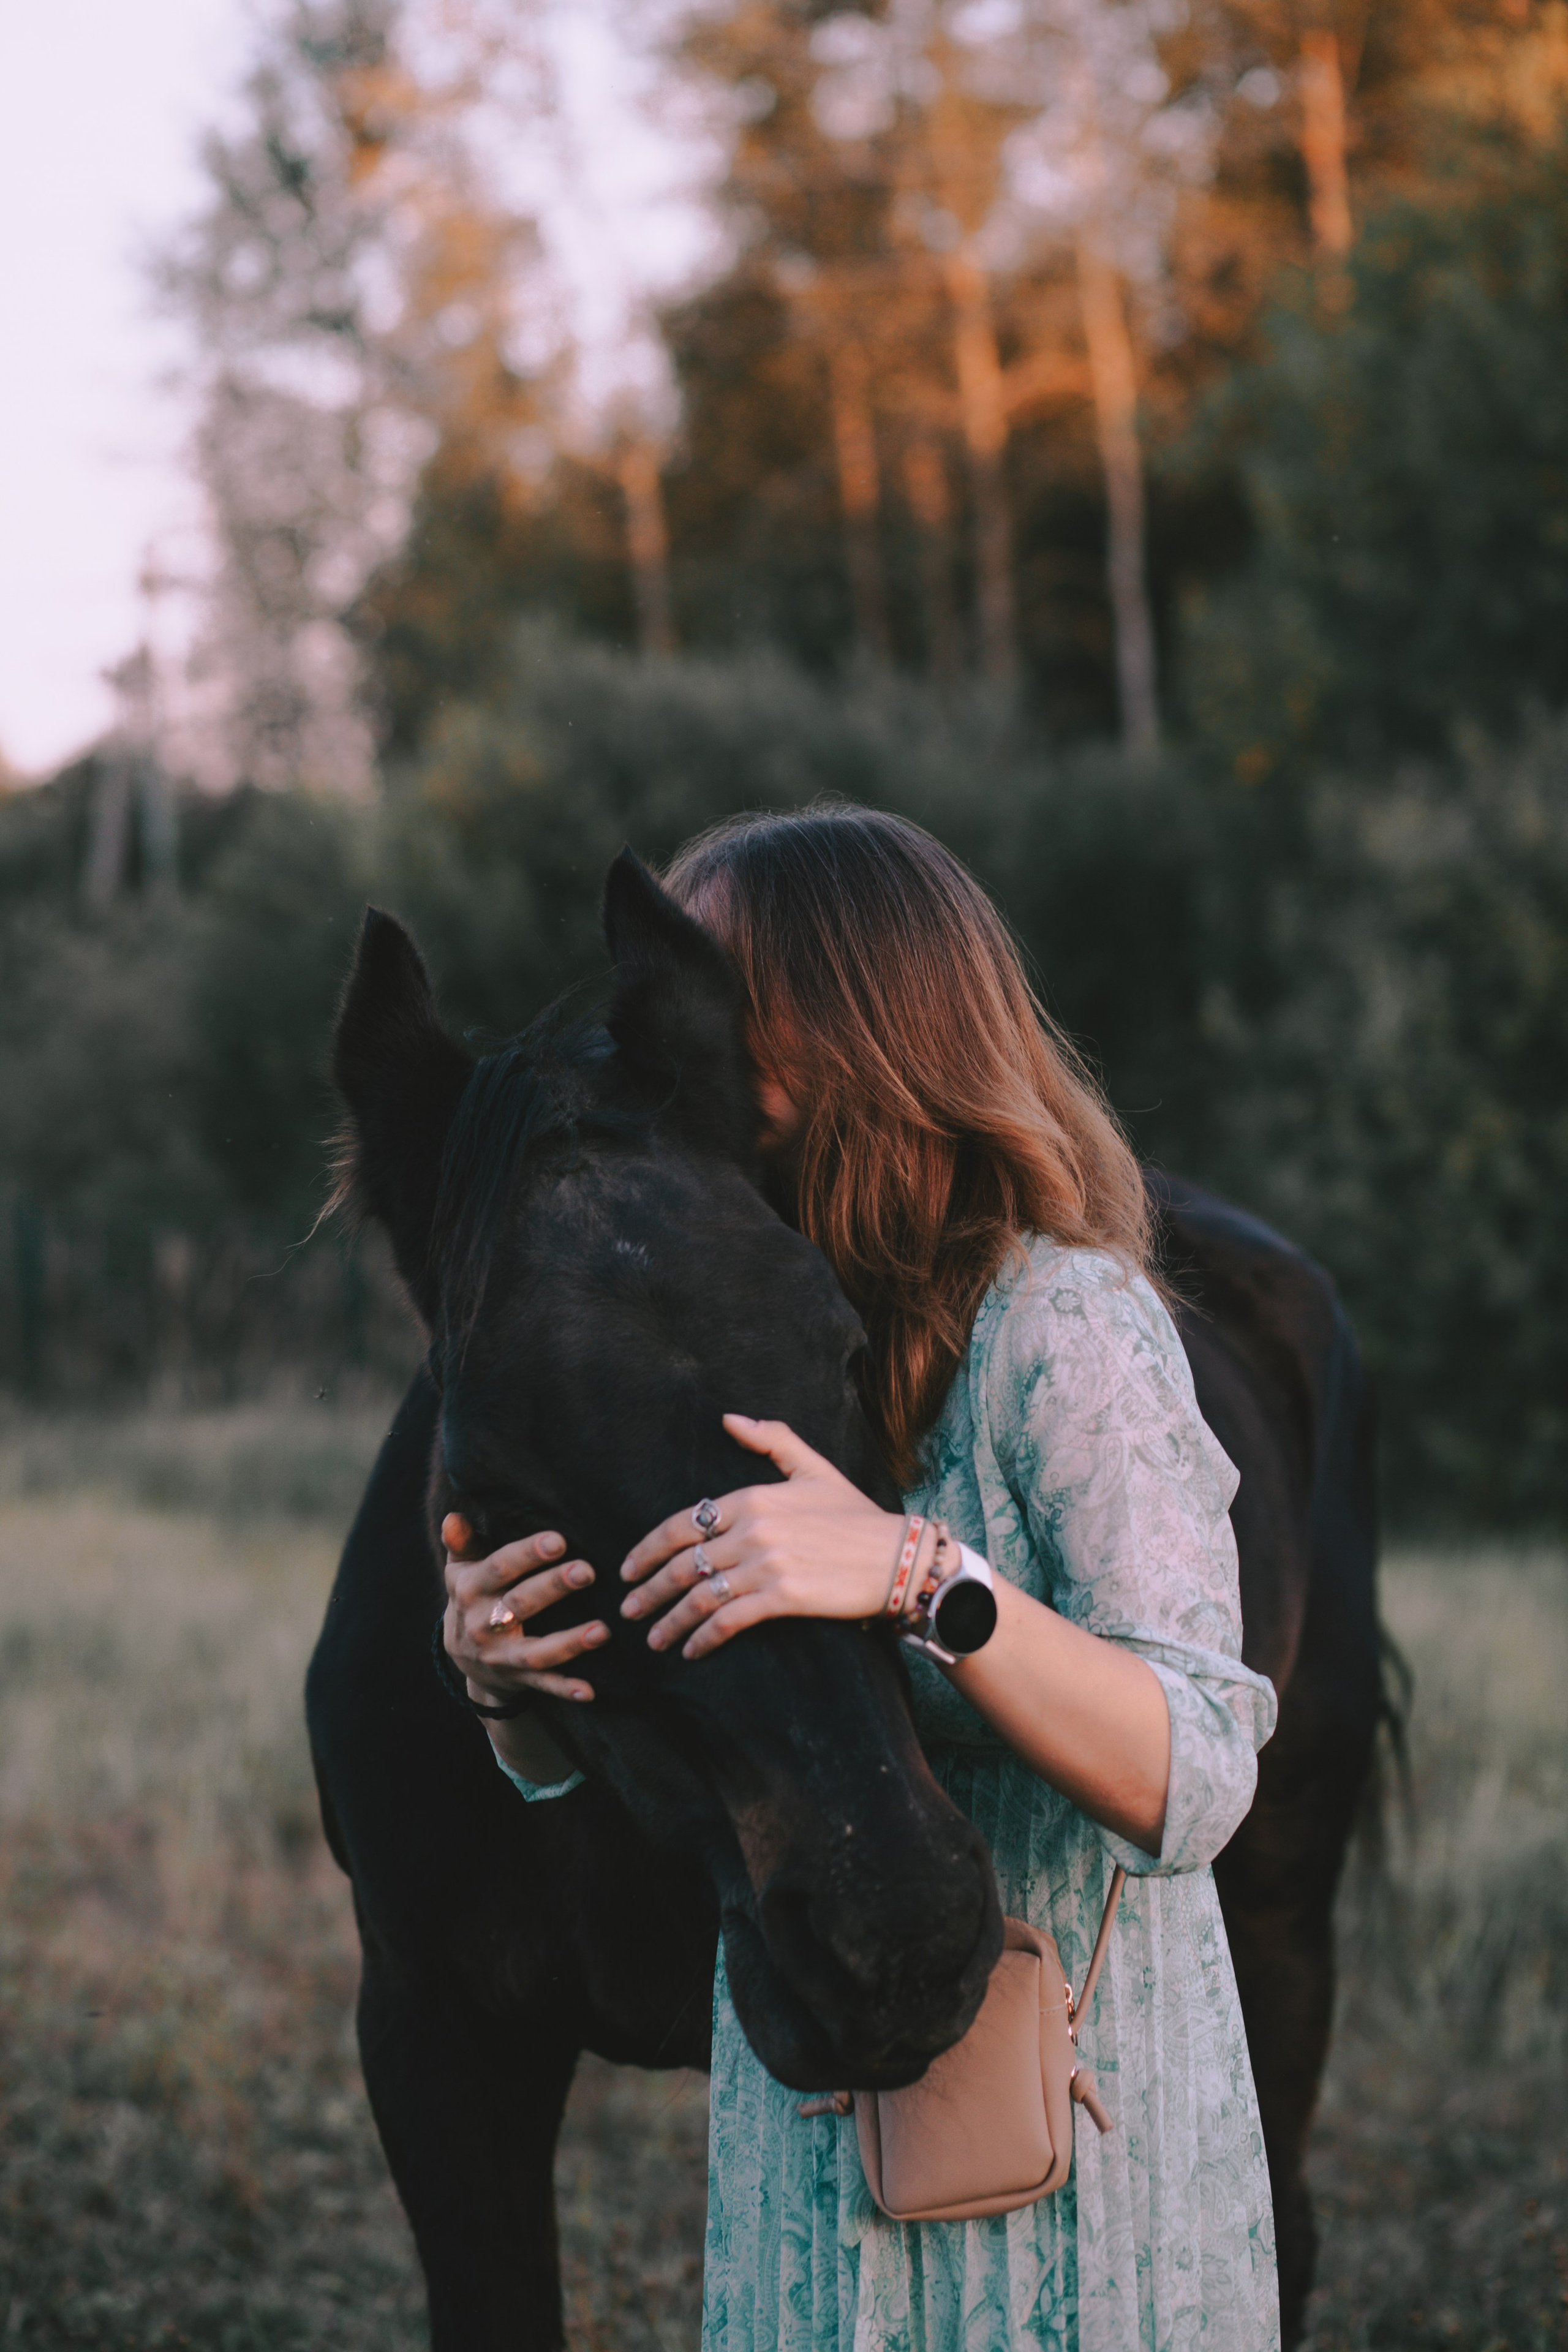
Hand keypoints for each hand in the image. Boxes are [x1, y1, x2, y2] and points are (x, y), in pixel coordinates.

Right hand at [442, 1516, 607, 1705]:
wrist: (462, 1654)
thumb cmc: (473, 1595)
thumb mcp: (461, 1568)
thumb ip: (462, 1543)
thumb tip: (454, 1517)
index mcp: (471, 1589)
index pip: (499, 1568)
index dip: (527, 1555)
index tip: (558, 1540)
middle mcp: (483, 1624)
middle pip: (520, 1604)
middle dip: (553, 1587)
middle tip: (588, 1571)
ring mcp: (500, 1655)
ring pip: (534, 1652)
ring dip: (568, 1643)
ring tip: (603, 1630)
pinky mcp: (517, 1679)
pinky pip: (543, 1685)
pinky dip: (565, 1688)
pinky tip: (590, 1690)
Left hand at [618, 1415, 904, 1660]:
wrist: (900, 1557)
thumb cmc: (857, 1516)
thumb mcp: (814, 1469)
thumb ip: (772, 1439)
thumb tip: (729, 1418)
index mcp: (754, 1497)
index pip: (683, 1523)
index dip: (648, 1549)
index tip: (629, 1569)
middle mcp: (754, 1528)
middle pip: (684, 1563)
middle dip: (648, 1590)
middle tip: (628, 1609)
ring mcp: (767, 1563)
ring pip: (700, 1595)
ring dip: (669, 1621)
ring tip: (651, 1638)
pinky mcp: (784, 1596)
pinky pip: (728, 1620)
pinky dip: (703, 1638)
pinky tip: (690, 1650)